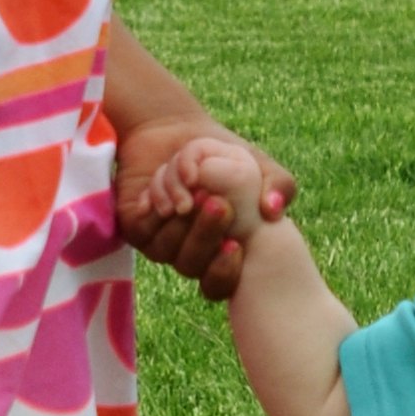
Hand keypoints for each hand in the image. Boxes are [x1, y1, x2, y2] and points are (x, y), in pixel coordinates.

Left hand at [113, 116, 291, 297]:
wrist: (178, 130)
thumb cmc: (223, 155)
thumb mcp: (258, 165)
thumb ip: (278, 185)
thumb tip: (273, 210)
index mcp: (220, 252)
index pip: (220, 284)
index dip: (225, 273)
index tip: (236, 245)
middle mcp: (190, 253)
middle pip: (192, 267)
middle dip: (205, 238)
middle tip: (217, 204)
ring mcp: (160, 243)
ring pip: (167, 251)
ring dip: (181, 222)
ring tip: (192, 189)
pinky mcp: (136, 226)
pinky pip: (144, 231)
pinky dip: (158, 208)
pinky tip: (168, 185)